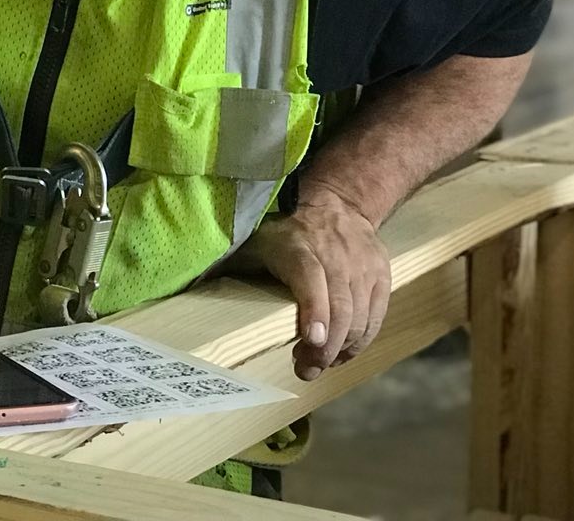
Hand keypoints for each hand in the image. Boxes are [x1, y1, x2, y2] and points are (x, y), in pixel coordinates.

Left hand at [235, 188, 390, 380]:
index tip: (310, 340)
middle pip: (339, 308)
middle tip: (306, 371)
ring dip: (341, 350)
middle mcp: (335, 255)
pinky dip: (360, 340)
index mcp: (298, 246)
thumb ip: (233, 263)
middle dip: (324, 349)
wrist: (337, 202)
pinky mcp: (381, 276)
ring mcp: (362, 266)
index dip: (314, 311)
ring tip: (319, 364)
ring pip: (360, 317)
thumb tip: (191, 286)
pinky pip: (375, 316)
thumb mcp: (254, 239)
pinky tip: (342, 353)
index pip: (310, 279)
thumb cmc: (285, 229)